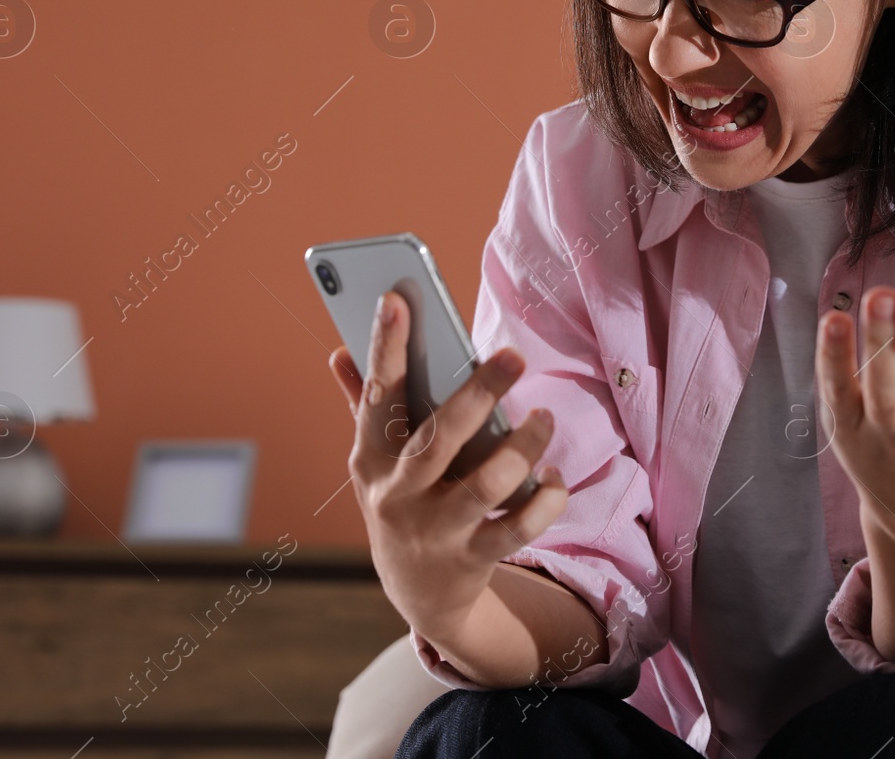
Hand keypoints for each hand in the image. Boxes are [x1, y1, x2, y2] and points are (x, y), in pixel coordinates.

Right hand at [329, 290, 568, 641]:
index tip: (396, 298)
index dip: (384, 347)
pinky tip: (554, 476)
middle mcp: (398, 495)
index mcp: (371, 460)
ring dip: (523, 447)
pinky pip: (518, 527)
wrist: (419, 596)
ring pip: (486, 485)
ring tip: (544, 416)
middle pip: (438, 439)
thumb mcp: (375, 463)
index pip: (377, 396)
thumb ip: (363, 406)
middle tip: (514, 356)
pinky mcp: (472, 559)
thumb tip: (339, 351)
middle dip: (477, 393)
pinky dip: (546, 499)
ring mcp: (435, 531)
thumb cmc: (402, 503)